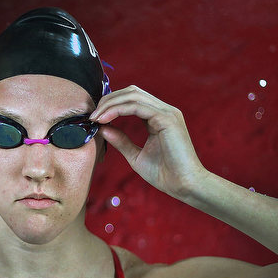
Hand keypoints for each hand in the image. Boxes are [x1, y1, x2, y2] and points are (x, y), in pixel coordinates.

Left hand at [91, 85, 206, 200]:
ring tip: (95, 117)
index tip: (95, 118)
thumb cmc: (165, 174)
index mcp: (160, 117)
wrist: (185, 185)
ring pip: (133, 96)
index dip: (112, 104)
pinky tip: (105, 120)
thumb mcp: (136, 156)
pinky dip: (118, 110)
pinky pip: (137, 106)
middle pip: (132, 92)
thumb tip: (102, 128)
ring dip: (110, 104)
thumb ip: (121, 141)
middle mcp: (165, 111)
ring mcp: (167, 113)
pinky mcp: (167, 119)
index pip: (133, 99)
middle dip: (108, 100)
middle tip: (92, 115)